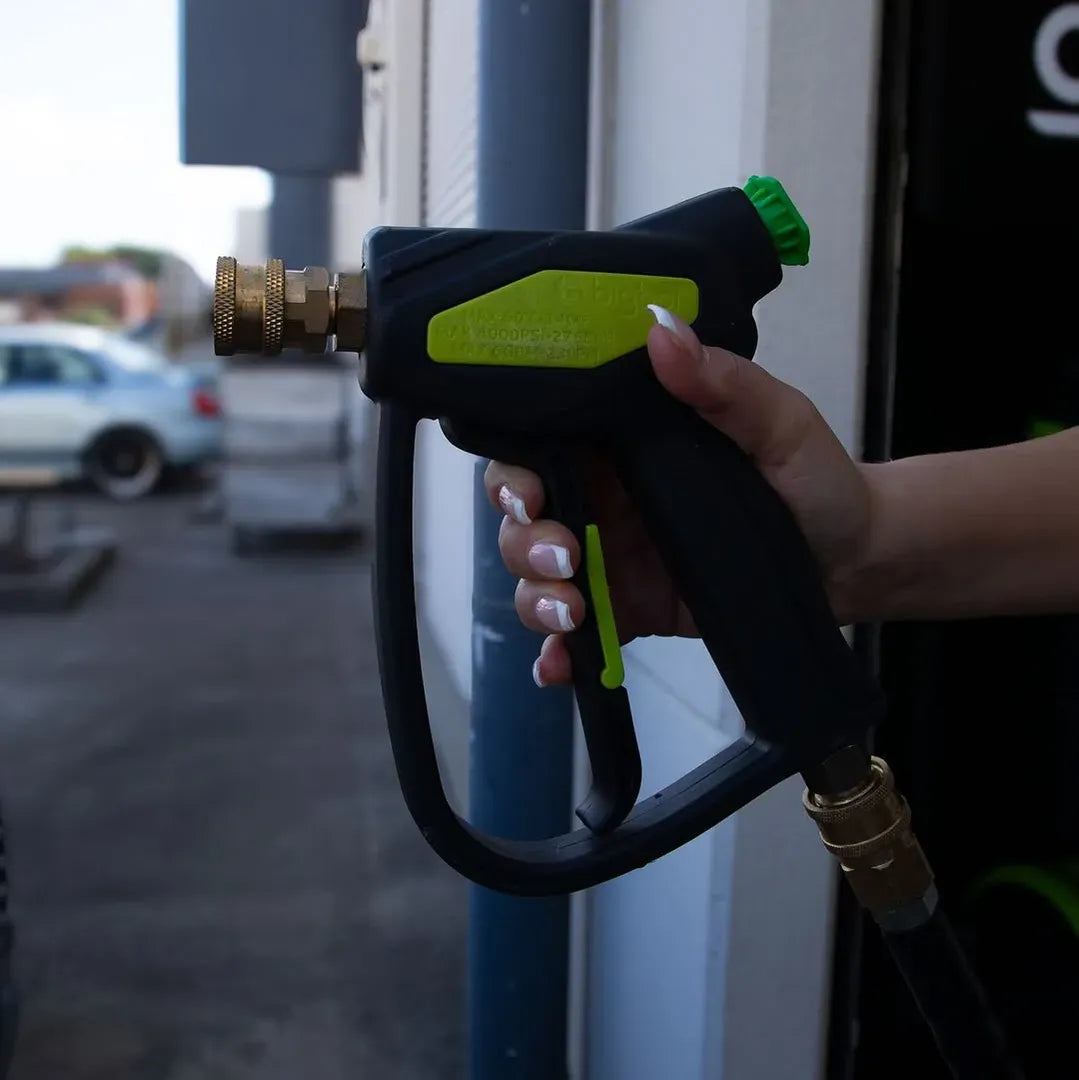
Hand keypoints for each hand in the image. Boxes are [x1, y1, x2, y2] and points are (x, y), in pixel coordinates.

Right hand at [483, 305, 876, 686]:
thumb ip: (723, 383)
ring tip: (573, 611)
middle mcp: (606, 499)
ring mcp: (613, 558)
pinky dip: (558, 653)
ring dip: (536, 595)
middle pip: (526, 517)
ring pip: (540, 575)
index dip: (514, 470)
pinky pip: (581, 632)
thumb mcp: (778, 422)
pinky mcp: (631, 610)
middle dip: (524, 540)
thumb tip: (662, 331)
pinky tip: (558, 665)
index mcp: (625, 445)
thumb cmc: (815, 479)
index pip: (541, 446)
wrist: (851, 560)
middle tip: (563, 554)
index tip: (526, 493)